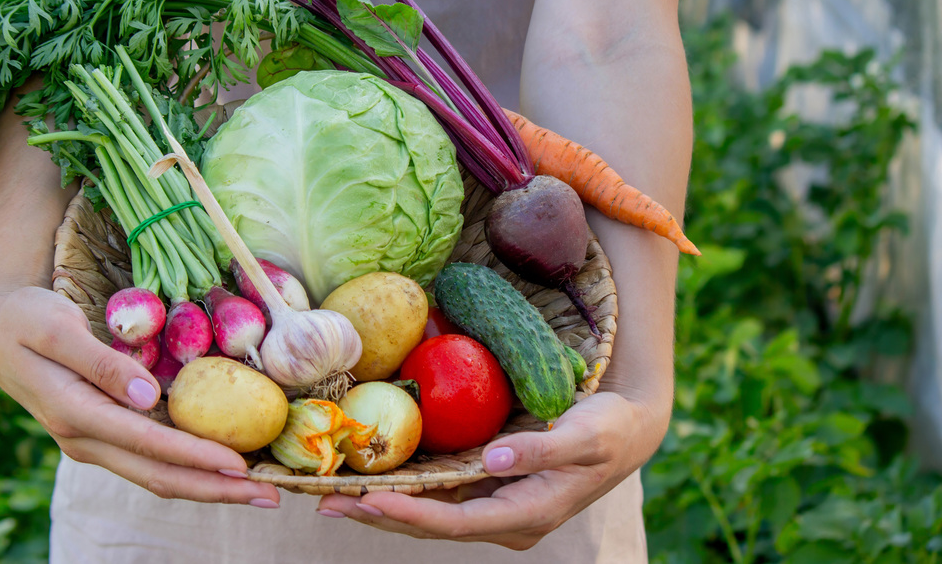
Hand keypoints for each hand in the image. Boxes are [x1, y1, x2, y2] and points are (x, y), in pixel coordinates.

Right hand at [0, 284, 281, 507]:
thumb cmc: (26, 317)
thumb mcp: (58, 328)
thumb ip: (101, 363)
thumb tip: (149, 396)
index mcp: (75, 414)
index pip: (147, 444)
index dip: (195, 456)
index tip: (239, 463)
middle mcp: (86, 439)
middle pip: (159, 476)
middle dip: (216, 488)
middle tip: (271, 494)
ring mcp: (94, 441)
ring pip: (157, 475)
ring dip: (208, 485)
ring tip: (258, 487)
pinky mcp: (102, 434)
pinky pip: (151, 459)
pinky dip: (189, 466)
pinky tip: (222, 464)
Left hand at [315, 390, 667, 549]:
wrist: (629, 429)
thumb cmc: (609, 431)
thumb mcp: (584, 437)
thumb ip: (541, 450)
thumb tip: (493, 460)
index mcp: (527, 515)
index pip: (456, 523)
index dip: (410, 516)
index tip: (368, 501)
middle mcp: (506, 519)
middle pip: (433, 525)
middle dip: (380, 514)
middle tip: (327, 501)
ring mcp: (497, 506)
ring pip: (431, 514)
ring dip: (383, 506)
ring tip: (333, 495)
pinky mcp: (490, 489)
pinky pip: (440, 495)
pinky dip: (405, 490)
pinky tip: (374, 478)